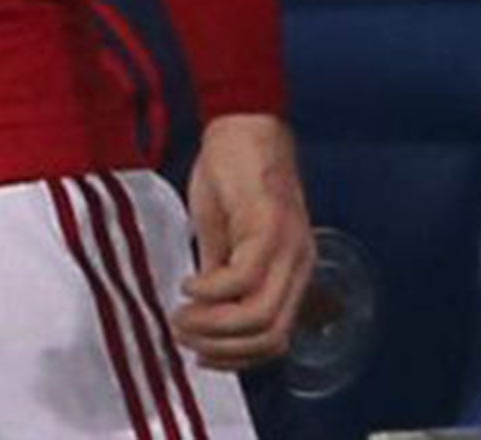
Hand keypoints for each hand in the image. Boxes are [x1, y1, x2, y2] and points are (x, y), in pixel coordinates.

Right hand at [174, 112, 314, 367]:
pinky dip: (210, 292)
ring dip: (214, 325)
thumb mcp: (222, 232)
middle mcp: (299, 266)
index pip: (277, 338)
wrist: (243, 123)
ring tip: (181, 316)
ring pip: (258, 316)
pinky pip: (241, 279)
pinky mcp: (269, 230)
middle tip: (183, 335)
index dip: (239, 357)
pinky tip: (188, 284)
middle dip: (222, 347)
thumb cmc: (231, 170)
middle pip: (271, 337)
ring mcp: (288, 250)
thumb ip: (219, 270)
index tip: (202, 355)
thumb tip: (205, 310)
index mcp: (292, 270)